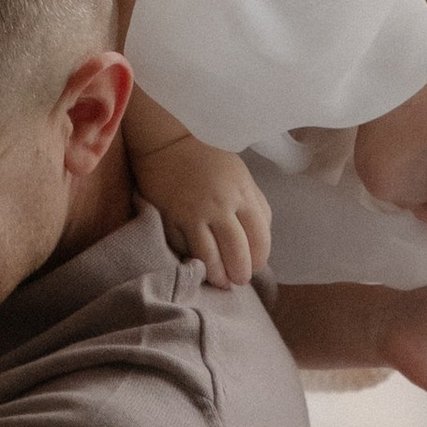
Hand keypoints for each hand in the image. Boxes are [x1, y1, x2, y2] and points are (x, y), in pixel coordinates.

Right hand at [134, 132, 274, 286]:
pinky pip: (185, 251)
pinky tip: (200, 267)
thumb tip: (260, 239)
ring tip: (221, 281)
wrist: (166, 145)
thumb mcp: (240, 174)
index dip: (260, 258)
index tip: (256, 265)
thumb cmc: (207, 160)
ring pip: (210, 260)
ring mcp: (193, 214)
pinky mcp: (170, 221)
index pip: (260, 238)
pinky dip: (194, 263)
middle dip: (240, 274)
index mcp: (241, 192)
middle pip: (237, 254)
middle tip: (238, 280)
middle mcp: (219, 205)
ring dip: (218, 277)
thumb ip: (254, 204)